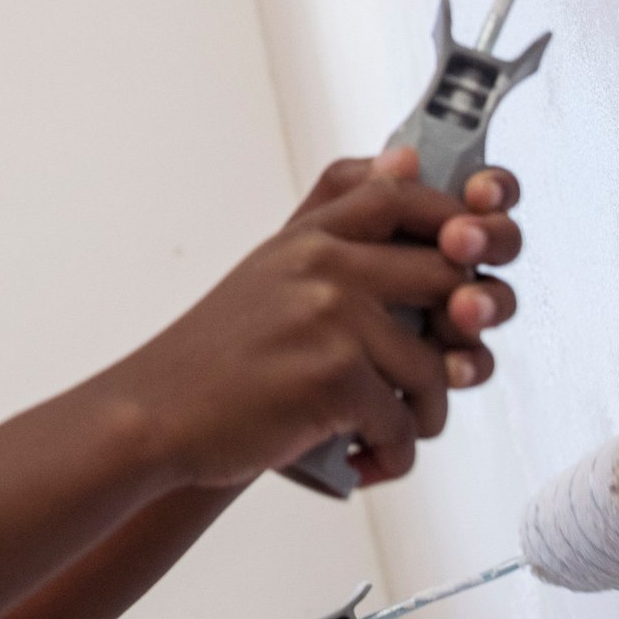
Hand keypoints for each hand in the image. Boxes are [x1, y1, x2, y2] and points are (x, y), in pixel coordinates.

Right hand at [114, 152, 520, 489]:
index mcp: (308, 238)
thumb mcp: (270, 272)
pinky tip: (365, 460)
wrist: (153, 416)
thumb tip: (407, 158)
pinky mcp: (335, 378)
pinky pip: (405, 422)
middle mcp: (323, 265)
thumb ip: (339, 224)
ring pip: (438, 365)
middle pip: (449, 277)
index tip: (465, 265)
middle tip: (443, 374)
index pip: (404, 195)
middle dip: (462, 334)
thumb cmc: (213, 360)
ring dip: (427, 414)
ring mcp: (331, 318)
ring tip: (391, 434)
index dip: (456, 222)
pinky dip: (394, 454)